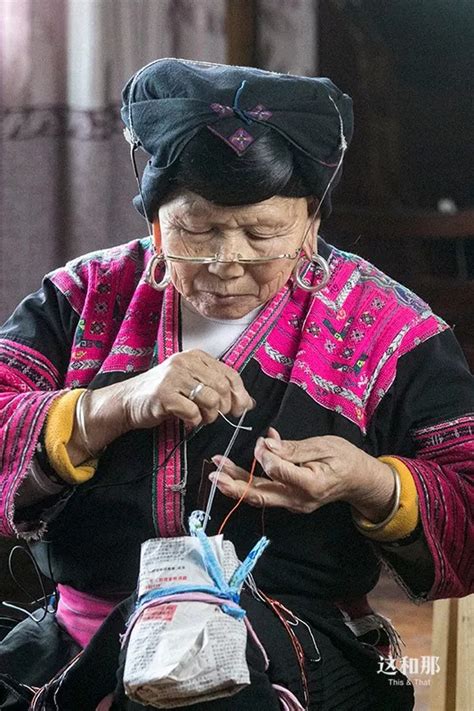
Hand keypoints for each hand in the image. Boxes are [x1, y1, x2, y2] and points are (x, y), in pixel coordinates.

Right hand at [69, 350, 253, 462]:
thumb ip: (218, 389)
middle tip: (215, 416)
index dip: (240, 393)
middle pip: (222, 387)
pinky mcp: (164, 394)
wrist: (128, 401)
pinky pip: (192, 412)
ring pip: (210, 399)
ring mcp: (173, 376)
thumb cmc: (164, 394)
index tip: (240, 409)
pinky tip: (188, 421)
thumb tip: (249, 402)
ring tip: (201, 418)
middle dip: (224, 407)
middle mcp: (185, 362)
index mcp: (196, 357)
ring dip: (210, 415)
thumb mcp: (192, 385)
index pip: (230, 373)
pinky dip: (194, 421)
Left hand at [210, 428, 395, 521]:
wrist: (359, 481)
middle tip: (214, 473)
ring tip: (216, 471)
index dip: (267, 456)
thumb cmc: (345, 459)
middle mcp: (299, 499)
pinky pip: (265, 493)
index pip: (279, 472)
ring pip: (259, 496)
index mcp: (312, 484)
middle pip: (261, 495)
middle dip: (235, 484)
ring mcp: (293, 503)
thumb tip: (267, 445)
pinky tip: (232, 470)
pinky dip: (247, 483)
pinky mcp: (289, 501)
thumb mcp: (324, 446)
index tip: (265, 442)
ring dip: (235, 484)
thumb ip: (294, 448)